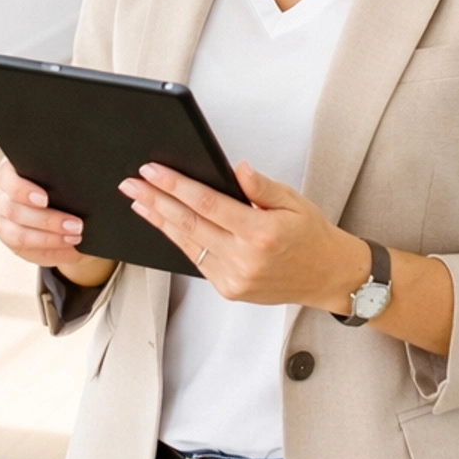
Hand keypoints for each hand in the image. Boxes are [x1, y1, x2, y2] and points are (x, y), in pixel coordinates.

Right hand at [0, 157, 115, 287]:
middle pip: (13, 209)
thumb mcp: (72, 179)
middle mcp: (4, 194)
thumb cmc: (68, 188)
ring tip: (76, 237)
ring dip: (50, 238)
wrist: (67, 212)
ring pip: (18, 233)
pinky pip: (26, 249)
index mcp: (13, 170)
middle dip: (47, 220)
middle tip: (77, 225)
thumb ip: (78, 178)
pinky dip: (51, 250)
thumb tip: (104, 186)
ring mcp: (4, 218)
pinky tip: (71, 249)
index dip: (22, 189)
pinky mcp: (11, 238)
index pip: (6, 175)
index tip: (45, 199)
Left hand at [118, 162, 369, 312]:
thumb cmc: (311, 236)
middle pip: (189, 224)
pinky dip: (178, 240)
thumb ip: (262, 186)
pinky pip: (196, 260)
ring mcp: (234, 278)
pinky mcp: (229, 290)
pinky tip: (164, 224)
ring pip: (187, 244)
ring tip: (138, 201)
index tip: (152, 170)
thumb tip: (236, 168)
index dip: (175, 185)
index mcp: (261, 233)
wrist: (327, 276)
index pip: (207, 203)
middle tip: (130, 183)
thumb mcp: (294, 202)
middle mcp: (245, 259)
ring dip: (159, 221)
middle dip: (155, 200)